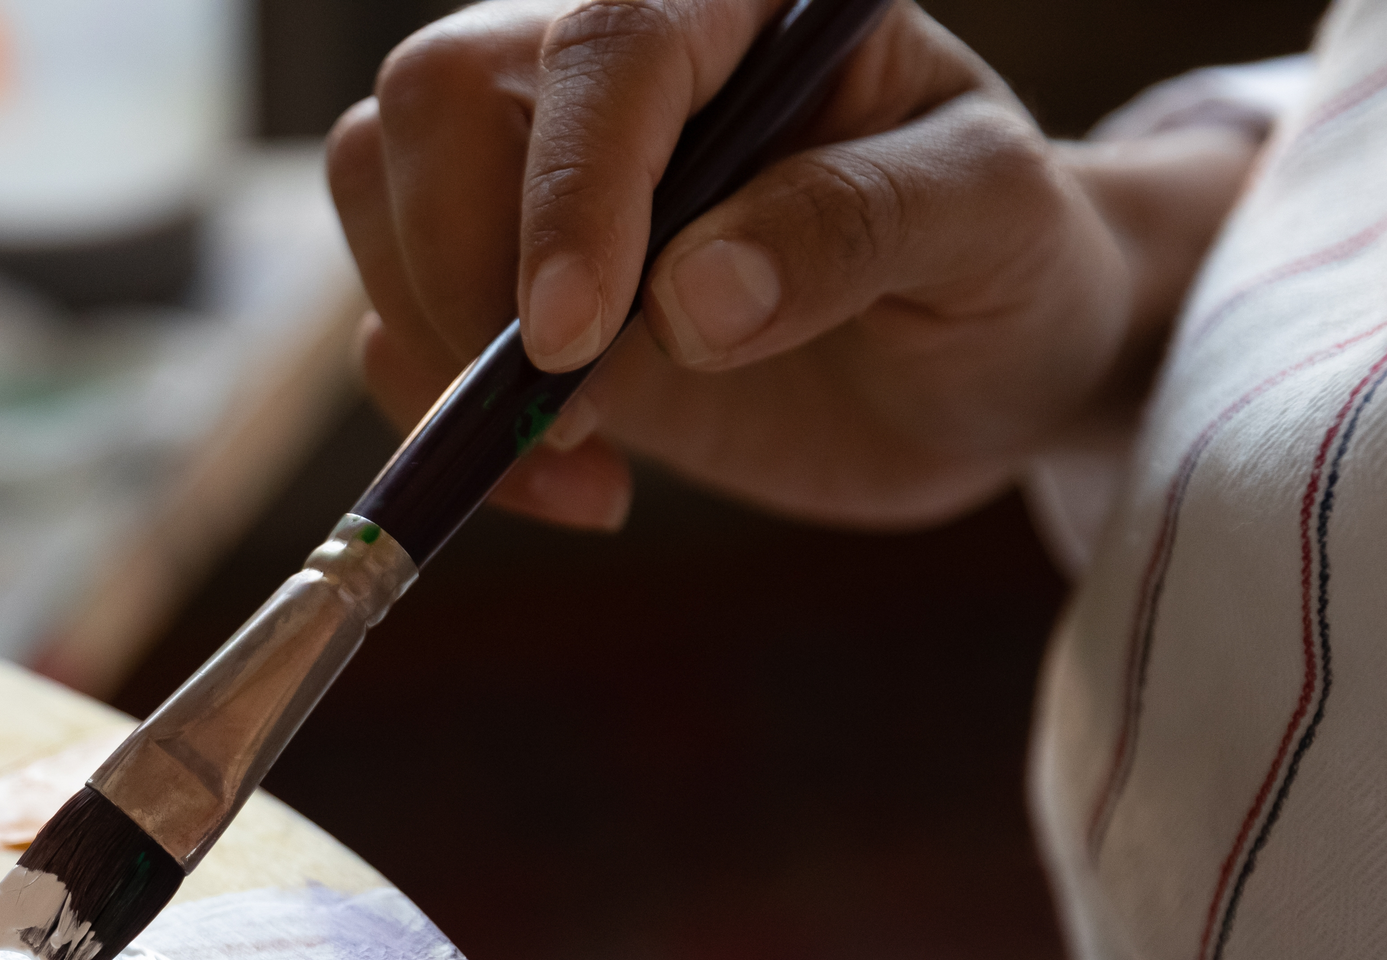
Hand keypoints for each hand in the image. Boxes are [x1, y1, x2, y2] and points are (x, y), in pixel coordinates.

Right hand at [329, 0, 1257, 530]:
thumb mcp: (992, 230)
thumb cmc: (1007, 267)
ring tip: (585, 451)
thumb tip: (694, 295)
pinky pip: (394, 329)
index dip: (571, 184)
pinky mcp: (504, 296)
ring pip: (378, 190)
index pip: (609, 44)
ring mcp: (543, 179)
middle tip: (579, 405)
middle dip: (469, 268)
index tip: (572, 337)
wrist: (980, 368)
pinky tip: (585, 485)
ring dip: (440, 347)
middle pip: (438, 97)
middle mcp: (618, 68)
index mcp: (743, 4)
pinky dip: (454, 430)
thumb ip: (858, 229)